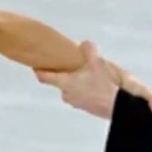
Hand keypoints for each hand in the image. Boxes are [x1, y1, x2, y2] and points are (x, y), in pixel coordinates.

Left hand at [35, 41, 151, 118]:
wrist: (116, 106)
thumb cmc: (103, 85)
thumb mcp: (97, 63)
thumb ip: (89, 50)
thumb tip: (85, 43)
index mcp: (65, 83)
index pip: (44, 77)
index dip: (38, 70)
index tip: (35, 65)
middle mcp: (66, 94)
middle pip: (59, 82)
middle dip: (63, 75)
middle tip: (70, 66)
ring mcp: (75, 102)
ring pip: (70, 90)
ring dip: (75, 83)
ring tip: (86, 75)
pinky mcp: (84, 108)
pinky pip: (79, 96)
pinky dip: (83, 90)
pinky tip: (94, 85)